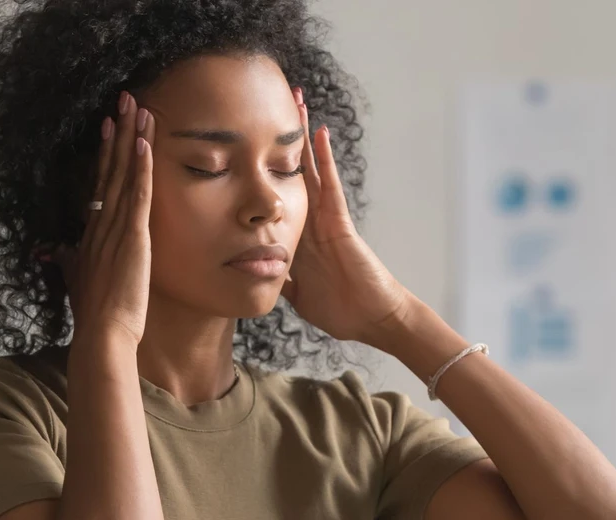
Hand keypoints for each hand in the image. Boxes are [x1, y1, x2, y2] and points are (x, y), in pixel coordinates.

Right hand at [52, 92, 154, 346]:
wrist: (102, 335)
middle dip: (118, 132)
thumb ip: (70, 262)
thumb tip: (59, 252)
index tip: (110, 126)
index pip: (100, 183)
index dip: (105, 153)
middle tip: (125, 99)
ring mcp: (115, 229)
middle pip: (110, 168)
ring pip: (123, 174)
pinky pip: (137, 195)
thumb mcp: (79, 281)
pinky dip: (140, 169)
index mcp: (91, 233)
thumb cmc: (94, 315)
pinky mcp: (132, 238)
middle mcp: (100, 224)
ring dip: (131, 139)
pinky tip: (144, 144)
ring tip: (138, 107)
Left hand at [280, 87, 413, 346]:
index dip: (261, 170)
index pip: (275, 196)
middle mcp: (310, 220)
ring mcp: (326, 219)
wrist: (371, 320)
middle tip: (267, 106)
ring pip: (309, 169)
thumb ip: (279, 280)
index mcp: (297, 236)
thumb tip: (254, 274)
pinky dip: (324, 160)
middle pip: (290, 172)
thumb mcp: (296, 294)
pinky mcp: (340, 223)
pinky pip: (330, 185)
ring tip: (294, 102)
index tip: (245, 146)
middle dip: (279, 142)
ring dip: (302, 137)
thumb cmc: (340, 309)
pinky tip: (318, 133)